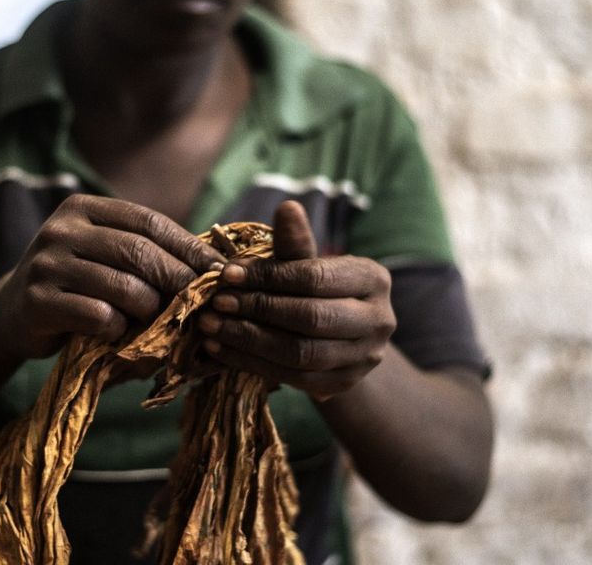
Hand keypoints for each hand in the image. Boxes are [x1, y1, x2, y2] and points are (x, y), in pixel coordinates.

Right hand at [0, 194, 224, 361]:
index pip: (149, 222)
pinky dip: (118, 329)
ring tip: (159, 323)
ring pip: (123, 286)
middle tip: (202, 303)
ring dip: (151, 310)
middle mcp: (61, 229)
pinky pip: (97, 316)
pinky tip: (117, 334)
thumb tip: (216, 264)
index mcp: (83, 208)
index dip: (189, 247)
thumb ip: (146, 251)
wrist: (12, 314)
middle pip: (139, 252)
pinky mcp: (37, 301)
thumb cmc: (76, 284)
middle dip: (178, 280)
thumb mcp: (104, 255)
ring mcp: (46, 264)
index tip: (220, 270)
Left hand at [197, 201, 395, 400]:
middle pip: (311, 318)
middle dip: (257, 309)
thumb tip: (287, 207)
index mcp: (374, 279)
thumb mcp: (309, 263)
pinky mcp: (344, 384)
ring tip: (212, 328)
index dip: (269, 277)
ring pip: (301, 354)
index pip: (316, 278)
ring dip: (249, 340)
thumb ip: (295, 243)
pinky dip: (253, 364)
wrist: (340, 336)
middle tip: (215, 304)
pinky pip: (294, 378)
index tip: (227, 275)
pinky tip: (222, 350)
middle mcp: (379, 320)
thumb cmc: (319, 289)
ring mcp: (365, 357)